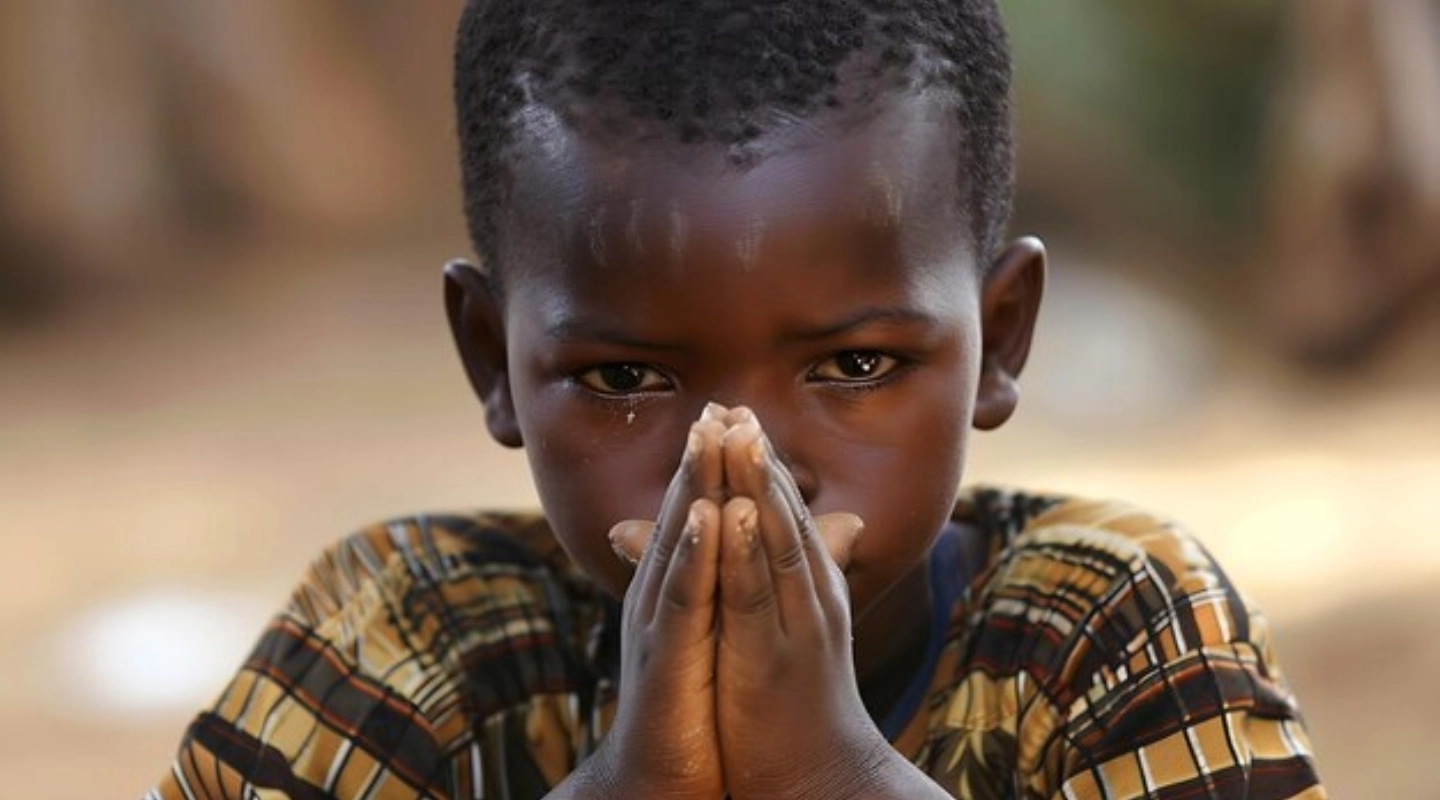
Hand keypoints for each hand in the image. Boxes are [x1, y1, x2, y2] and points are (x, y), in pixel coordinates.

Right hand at [566, 412, 728, 799]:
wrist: (661, 777)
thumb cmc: (692, 705)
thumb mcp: (717, 633)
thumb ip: (733, 584)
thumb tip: (756, 547)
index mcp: (677, 588)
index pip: (696, 513)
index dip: (712, 463)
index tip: (732, 410)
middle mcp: (660, 595)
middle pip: (683, 513)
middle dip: (699, 457)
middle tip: (716, 401)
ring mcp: (660, 623)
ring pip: (680, 543)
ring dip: (694, 487)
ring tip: (709, 436)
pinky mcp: (669, 657)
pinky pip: (684, 598)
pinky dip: (696, 554)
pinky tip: (711, 517)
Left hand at [712, 410, 885, 799]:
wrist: (823, 777)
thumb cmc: (800, 704)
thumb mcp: (786, 629)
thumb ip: (770, 577)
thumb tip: (758, 537)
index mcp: (810, 587)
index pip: (786, 511)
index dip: (763, 461)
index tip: (737, 411)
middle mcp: (811, 595)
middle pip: (784, 512)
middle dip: (758, 456)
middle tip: (732, 405)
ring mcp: (797, 623)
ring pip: (776, 541)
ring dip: (757, 486)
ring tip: (738, 435)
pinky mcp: (772, 656)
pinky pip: (758, 596)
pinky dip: (747, 550)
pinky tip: (733, 513)